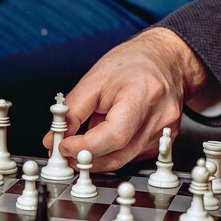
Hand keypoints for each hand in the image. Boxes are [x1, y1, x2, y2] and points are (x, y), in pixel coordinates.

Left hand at [43, 27, 209, 171]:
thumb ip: (72, 112)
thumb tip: (55, 138)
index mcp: (143, 95)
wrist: (165, 60)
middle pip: (118, 154)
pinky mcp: (163, 141)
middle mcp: (159, 117)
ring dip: (96, 157)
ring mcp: (164, 132)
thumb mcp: (94, 80)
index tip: (64, 146)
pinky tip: (104, 138)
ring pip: (123, 160)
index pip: (113, 136)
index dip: (84, 147)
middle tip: (66, 153)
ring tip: (82, 143)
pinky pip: (131, 156)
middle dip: (86, 158)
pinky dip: (111, 152)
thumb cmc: (132, 64)